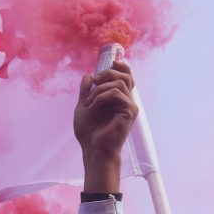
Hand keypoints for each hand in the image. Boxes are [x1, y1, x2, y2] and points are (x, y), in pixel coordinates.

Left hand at [73, 60, 136, 192]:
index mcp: (119, 99)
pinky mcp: (130, 112)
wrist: (92, 148)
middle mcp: (127, 101)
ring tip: (90, 101)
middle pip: (125, 76)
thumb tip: (88, 75)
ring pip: (120, 83)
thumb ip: (86, 91)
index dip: (121, 67)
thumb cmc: (89, 132)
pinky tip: (94, 106)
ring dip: (100, 88)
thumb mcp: (84, 106)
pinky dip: (102, 96)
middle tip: (95, 81)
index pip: (126, 77)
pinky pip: (116, 93)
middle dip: (108, 74)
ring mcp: (130, 106)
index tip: (109, 65)